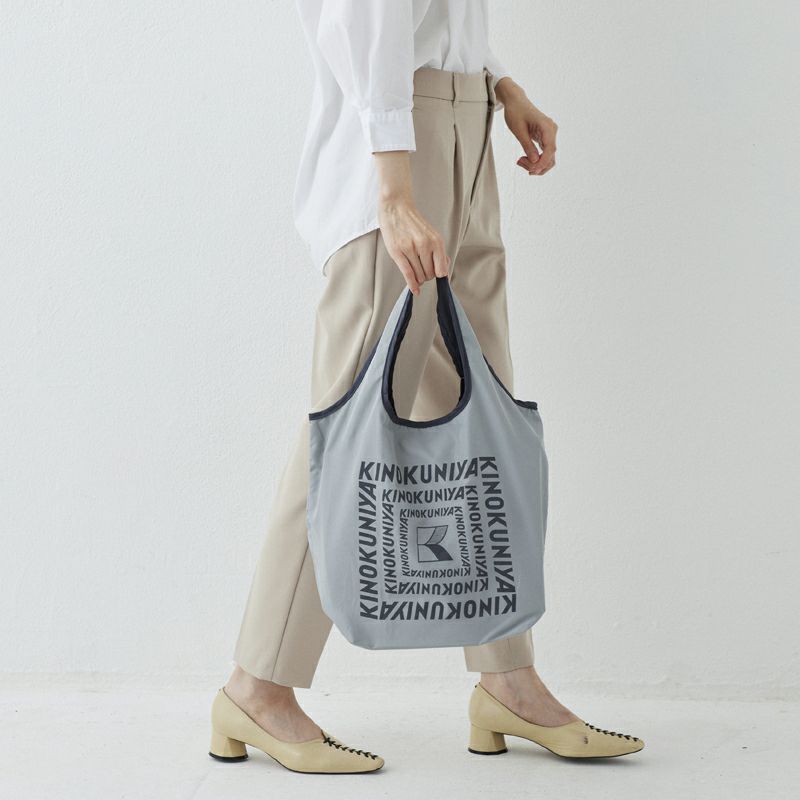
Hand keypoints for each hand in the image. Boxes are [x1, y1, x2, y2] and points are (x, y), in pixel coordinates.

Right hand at [373, 151, 449, 294]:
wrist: (396, 207)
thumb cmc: (412, 222)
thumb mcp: (431, 234)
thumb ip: (438, 251)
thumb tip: (444, 269)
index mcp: (436, 241)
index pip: (442, 269)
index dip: (439, 276)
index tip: (437, 278)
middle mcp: (425, 245)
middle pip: (430, 274)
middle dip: (427, 276)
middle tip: (422, 270)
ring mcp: (411, 249)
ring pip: (419, 276)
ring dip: (419, 279)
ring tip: (416, 272)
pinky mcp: (397, 252)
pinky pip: (408, 274)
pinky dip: (412, 285)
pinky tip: (415, 290)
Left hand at [495, 78, 557, 175]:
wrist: (516, 102)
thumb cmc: (516, 113)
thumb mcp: (519, 131)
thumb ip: (527, 146)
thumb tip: (535, 161)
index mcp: (547, 126)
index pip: (550, 149)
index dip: (542, 162)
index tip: (532, 170)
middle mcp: (551, 131)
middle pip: (550, 156)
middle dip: (536, 165)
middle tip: (519, 162)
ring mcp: (550, 135)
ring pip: (548, 157)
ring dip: (535, 164)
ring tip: (520, 161)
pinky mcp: (545, 138)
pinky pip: (544, 154)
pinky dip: (535, 160)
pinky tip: (524, 159)